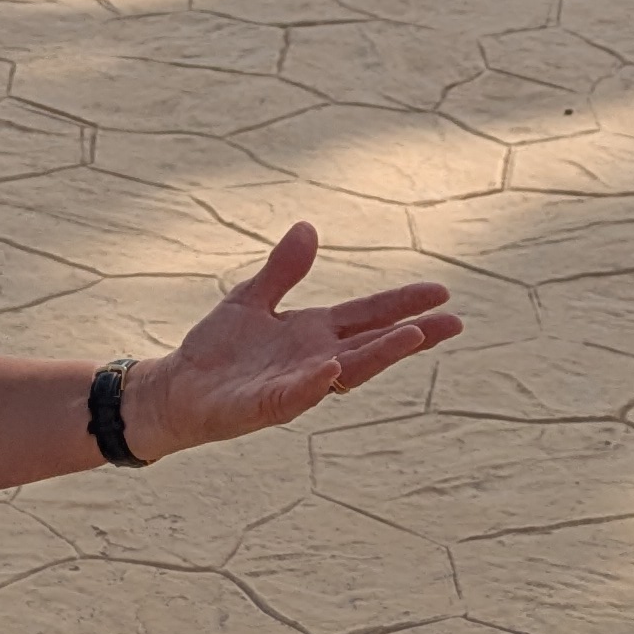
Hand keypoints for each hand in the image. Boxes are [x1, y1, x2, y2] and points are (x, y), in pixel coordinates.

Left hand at [135, 224, 453, 459]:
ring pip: (347, 371)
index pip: (369, 316)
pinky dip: (314, 383)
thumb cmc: (219, 349)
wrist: (178, 388)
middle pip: (373, 344)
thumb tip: (309, 227)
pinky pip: (295, 396)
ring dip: (379, 355)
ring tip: (412, 336)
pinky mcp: (266, 405)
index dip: (404, 304)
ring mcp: (295, 384)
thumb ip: (282, 270)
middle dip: (413, 334)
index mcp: (314, 332)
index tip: (442, 293)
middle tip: (455, 322)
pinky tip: (330, 367)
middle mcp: (314, 359)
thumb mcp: (252, 297)